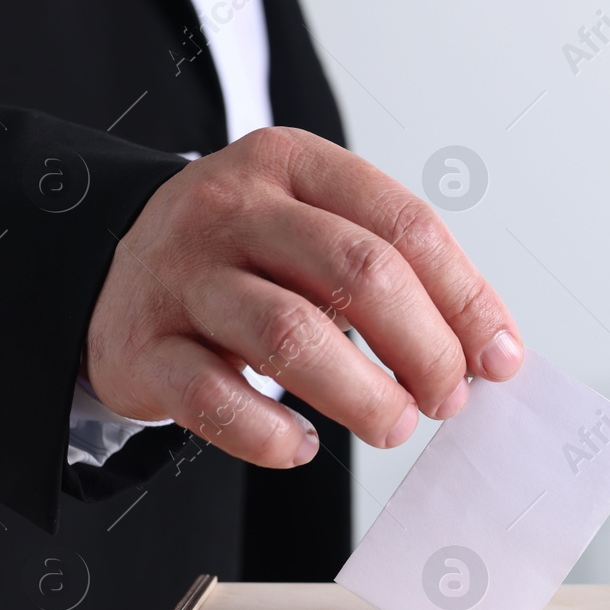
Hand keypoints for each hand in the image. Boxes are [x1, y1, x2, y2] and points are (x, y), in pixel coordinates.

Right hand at [85, 127, 522, 466]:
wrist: (110, 276)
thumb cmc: (245, 261)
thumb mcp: (317, 234)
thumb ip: (401, 276)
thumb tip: (491, 351)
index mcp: (293, 165)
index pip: (405, 224)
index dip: (465, 299)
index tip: (498, 359)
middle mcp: (231, 207)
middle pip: (359, 272)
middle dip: (424, 348)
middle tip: (445, 399)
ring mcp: (179, 274)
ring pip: (290, 335)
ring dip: (362, 394)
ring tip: (393, 425)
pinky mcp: (140, 345)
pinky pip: (215, 399)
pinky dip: (269, 433)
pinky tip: (300, 444)